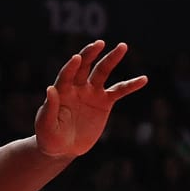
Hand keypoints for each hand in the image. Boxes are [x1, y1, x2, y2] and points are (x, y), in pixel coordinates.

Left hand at [34, 40, 146, 157]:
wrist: (62, 147)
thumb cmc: (48, 136)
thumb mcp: (45, 125)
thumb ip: (49, 108)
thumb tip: (50, 88)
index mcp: (60, 91)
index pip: (66, 75)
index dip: (71, 67)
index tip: (77, 57)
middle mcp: (76, 87)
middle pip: (84, 66)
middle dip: (91, 54)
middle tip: (99, 43)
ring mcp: (91, 93)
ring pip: (102, 72)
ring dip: (111, 59)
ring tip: (122, 46)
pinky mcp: (104, 103)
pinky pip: (119, 91)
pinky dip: (130, 85)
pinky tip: (143, 79)